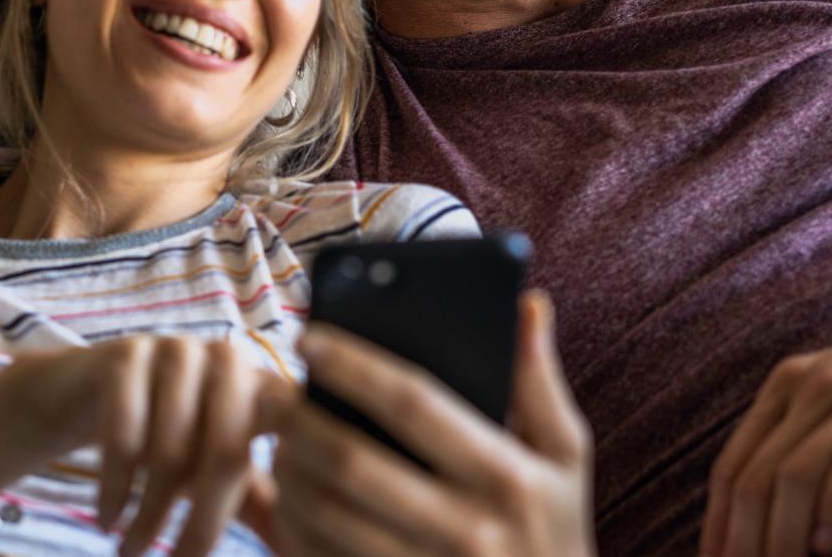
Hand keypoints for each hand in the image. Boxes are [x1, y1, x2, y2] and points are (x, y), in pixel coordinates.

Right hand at [0, 336, 288, 556]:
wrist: (85, 395)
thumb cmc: (166, 438)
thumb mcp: (215, 471)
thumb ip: (262, 505)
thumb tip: (301, 550)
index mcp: (263, 385)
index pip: (283, 440)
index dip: (278, 493)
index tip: (231, 544)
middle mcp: (228, 360)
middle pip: (226, 453)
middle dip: (204, 521)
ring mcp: (178, 351)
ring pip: (171, 451)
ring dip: (149, 514)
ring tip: (131, 550)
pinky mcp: (128, 354)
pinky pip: (125, 436)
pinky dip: (115, 487)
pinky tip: (106, 519)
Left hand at [270, 290, 593, 555]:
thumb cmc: (553, 524)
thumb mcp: (565, 455)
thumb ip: (539, 381)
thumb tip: (529, 303)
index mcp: (506, 476)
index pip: (414, 404)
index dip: (353, 366)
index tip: (307, 337)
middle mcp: (467, 529)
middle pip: (354, 462)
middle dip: (298, 420)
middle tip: (266, 390)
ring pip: (329, 516)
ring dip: (288, 472)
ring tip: (273, 438)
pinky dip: (293, 525)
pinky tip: (284, 495)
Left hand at [701, 306, 831, 556]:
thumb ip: (795, 438)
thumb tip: (755, 507)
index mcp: (784, 387)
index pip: (731, 466)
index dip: (718, 522)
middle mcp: (811, 389)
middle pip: (755, 477)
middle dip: (743, 538)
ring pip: (796, 475)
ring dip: (782, 534)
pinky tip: (828, 544)